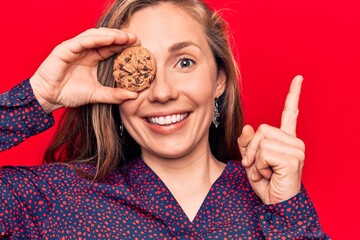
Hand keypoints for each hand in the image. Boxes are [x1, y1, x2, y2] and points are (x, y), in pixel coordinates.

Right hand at [29, 28, 139, 112]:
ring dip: (112, 35)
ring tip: (126, 37)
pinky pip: (83, 41)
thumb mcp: (97, 95)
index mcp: (92, 58)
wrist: (49, 98)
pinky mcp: (65, 49)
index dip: (125, 46)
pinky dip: (97, 38)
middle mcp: (85, 50)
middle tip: (137, 39)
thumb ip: (114, 95)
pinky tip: (111, 39)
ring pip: (96, 36)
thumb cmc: (69, 94)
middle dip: (121, 38)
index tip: (139, 47)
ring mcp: (75, 48)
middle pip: (106, 39)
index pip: (111, 48)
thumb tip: (134, 95)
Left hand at [238, 75, 304, 203]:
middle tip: (255, 166)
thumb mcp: (252, 161)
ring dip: (255, 159)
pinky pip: (264, 152)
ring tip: (263, 172)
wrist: (277, 205)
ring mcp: (296, 149)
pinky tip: (268, 175)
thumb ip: (248, 143)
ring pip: (261, 140)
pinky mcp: (293, 158)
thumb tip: (247, 127)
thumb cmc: (266, 183)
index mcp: (286, 140)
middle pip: (261, 129)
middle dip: (251, 149)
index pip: (290, 113)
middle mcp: (294, 141)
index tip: (298, 77)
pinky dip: (260, 166)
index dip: (293, 95)